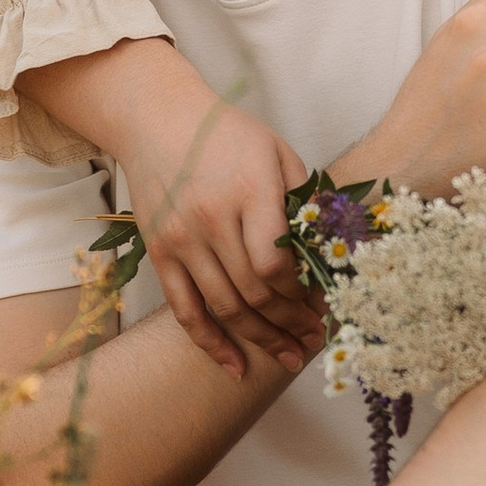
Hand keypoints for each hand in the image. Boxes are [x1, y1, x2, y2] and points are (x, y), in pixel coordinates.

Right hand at [20, 38, 320, 377]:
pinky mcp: (159, 253)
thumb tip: (329, 252)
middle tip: (313, 342)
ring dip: (259, 340)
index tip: (322, 304)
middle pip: (254, 293)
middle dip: (290, 325)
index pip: (277, 264)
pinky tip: (235, 366)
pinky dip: (210, 343)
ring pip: (223, 308)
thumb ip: (302, 198)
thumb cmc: (226, 134)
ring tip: (287, 357)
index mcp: (248, 191)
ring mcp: (181, 239)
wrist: (157, 119)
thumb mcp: (276, 151)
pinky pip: (184, 310)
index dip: (302, 294)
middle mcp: (211, 219)